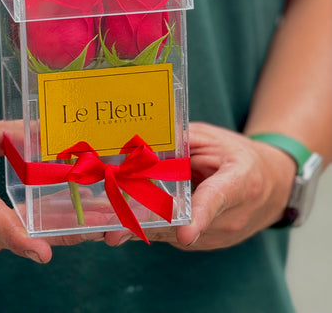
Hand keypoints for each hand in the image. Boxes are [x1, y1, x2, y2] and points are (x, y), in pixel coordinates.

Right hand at [0, 122, 99, 262]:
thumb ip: (4, 136)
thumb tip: (46, 134)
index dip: (16, 235)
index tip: (45, 251)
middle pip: (13, 230)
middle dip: (59, 226)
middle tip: (104, 219)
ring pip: (14, 235)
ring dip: (48, 226)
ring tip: (90, 214)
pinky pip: (7, 239)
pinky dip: (29, 228)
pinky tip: (50, 213)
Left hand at [105, 122, 295, 249]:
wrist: (271, 187)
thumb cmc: (239, 157)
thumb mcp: (214, 139)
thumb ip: (183, 140)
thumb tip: (145, 140)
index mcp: (240, 182)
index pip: (217, 199)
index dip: (200, 217)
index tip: (184, 235)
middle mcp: (232, 215)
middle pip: (185, 224)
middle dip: (148, 228)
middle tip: (114, 232)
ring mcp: (219, 234)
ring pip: (174, 235)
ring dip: (141, 230)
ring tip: (109, 228)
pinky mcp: (205, 242)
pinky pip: (173, 236)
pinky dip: (150, 228)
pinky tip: (124, 223)